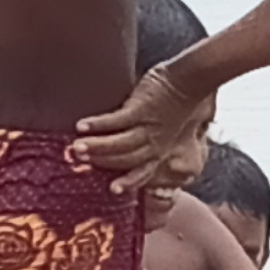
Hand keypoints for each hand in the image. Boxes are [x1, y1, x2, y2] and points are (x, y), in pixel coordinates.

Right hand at [72, 67, 213, 193]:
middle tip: (78, 161)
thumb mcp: (182, 126)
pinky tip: (81, 126)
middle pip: (125, 159)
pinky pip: (116, 121)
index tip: (112, 191)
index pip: (144, 171)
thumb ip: (167, 135)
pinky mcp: (141, 109)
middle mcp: (155, 142)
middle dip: (101, 162)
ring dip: (95, 147)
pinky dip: (98, 124)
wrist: (194, 79)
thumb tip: (169, 141)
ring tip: (75, 148)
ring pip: (119, 144)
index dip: (129, 182)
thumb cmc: (190, 99)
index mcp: (163, 148)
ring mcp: (148, 127)